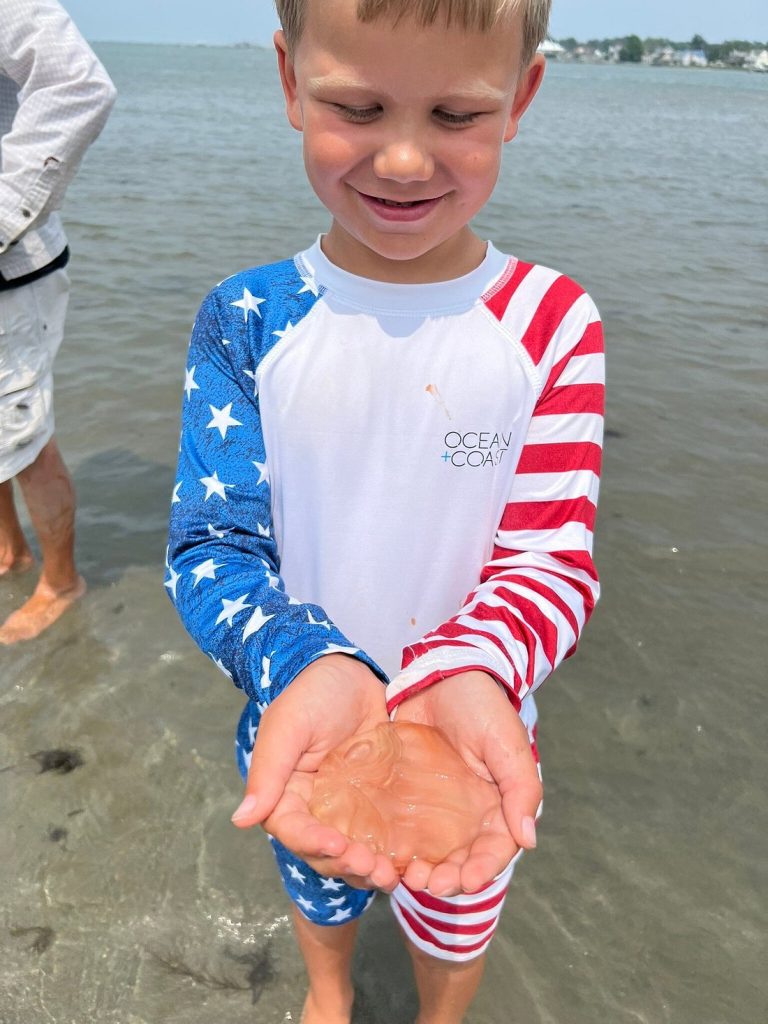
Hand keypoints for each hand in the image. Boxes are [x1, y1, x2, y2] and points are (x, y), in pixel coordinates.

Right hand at [231, 655, 399, 891]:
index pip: (295, 831)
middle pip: (327, 852)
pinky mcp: (380, 804)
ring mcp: (350, 809)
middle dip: (348, 864)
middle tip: (374, 868)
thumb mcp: (288, 726)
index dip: (313, 844)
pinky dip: (395, 851)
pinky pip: (385, 834)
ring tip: (393, 873)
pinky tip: (412, 858)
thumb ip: (268, 772)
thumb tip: (241, 819)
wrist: (350, 672)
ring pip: (357, 851)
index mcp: (288, 796)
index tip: (338, 845)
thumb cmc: (312, 693)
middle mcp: (317, 809)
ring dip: (371, 868)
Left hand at [393, 671, 541, 896]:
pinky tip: (382, 853)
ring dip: (420, 870)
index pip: (495, 851)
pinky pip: (400, 828)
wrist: (440, 673)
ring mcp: (434, 807)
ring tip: (405, 875)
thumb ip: (521, 789)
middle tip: (427, 883)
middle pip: (460, 860)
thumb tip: (528, 840)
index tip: (466, 881)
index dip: (482, 871)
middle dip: (447, 878)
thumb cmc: (482, 706)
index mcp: (497, 805)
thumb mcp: (507, 744)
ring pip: (429, 852)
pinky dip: (395, 847)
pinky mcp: (404, 796)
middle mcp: (466, 814)